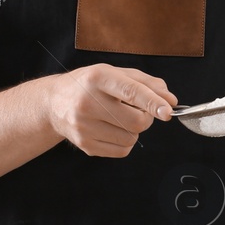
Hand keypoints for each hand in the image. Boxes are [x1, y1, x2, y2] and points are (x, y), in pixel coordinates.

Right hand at [46, 65, 176, 157]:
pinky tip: (112, 129)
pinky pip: (122, 151)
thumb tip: (170, 100)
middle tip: (138, 110)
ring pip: (131, 138)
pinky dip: (124, 142)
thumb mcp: (114, 73)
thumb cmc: (89, 85)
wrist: (53, 104)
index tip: (168, 111)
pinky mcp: (84, 144)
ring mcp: (84, 126)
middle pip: (136, 121)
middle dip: (146, 118)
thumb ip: (146, 83)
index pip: (131, 91)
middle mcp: (88, 102)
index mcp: (98, 78)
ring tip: (119, 118)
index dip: (153, 102)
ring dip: (134, 130)